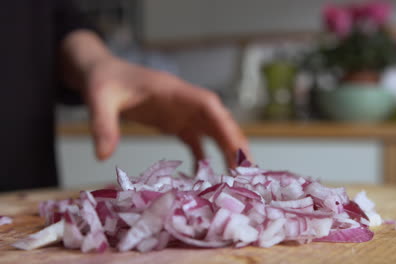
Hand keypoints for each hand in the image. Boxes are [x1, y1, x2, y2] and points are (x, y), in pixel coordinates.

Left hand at [83, 56, 248, 167]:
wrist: (102, 73)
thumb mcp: (99, 99)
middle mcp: (184, 102)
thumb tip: (103, 156)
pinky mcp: (175, 123)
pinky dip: (204, 155)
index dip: (224, 124)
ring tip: (238, 174)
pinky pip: (196, 140)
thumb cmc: (103, 81)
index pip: (207, 105)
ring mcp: (181, 113)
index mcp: (173, 91)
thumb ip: (103, 123)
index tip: (236, 146)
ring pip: (213, 131)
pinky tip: (207, 174)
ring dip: (226, 150)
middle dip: (234, 142)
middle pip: (218, 120)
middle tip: (247, 169)